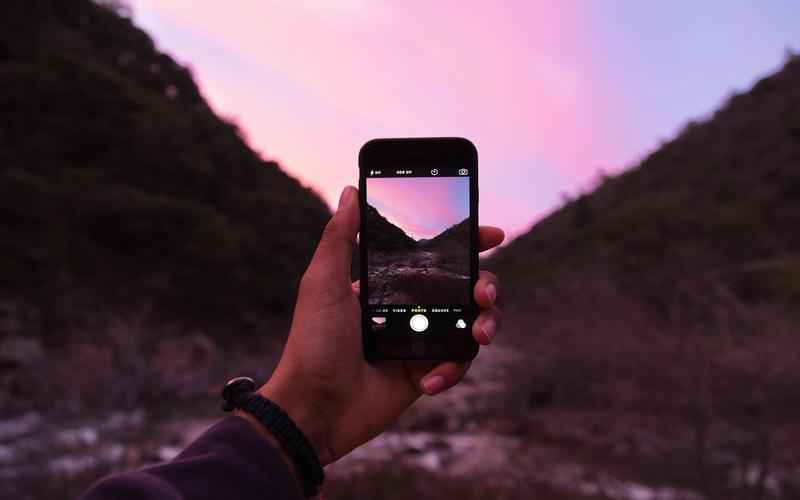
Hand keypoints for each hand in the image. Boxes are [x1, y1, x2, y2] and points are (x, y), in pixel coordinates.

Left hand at [257, 186, 503, 464]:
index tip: (490, 235)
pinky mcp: (425, 373)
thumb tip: (350, 191)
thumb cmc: (312, 343)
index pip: (434, 255)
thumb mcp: (322, 283)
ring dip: (485, 325)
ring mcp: (419, 340)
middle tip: (483, 293)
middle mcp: (408, 307)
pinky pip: (457, 363)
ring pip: (471, 323)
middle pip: (464, 287)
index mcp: (387, 282)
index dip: (466, 243)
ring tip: (479, 335)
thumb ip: (339, 237)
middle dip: (486, 286)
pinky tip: (428, 379)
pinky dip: (452, 369)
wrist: (313, 408)